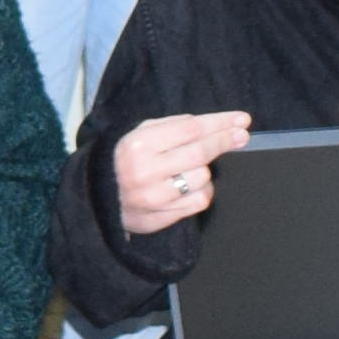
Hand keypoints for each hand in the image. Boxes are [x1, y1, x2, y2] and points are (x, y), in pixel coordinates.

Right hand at [108, 108, 253, 238]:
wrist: (96, 198)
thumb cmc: (125, 160)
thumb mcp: (139, 134)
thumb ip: (173, 127)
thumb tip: (214, 125)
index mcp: (138, 145)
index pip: (190, 129)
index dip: (220, 123)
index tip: (241, 120)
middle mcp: (145, 171)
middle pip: (199, 152)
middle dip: (225, 141)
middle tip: (242, 135)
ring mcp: (153, 197)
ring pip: (202, 178)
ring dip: (205, 170)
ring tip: (193, 167)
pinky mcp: (160, 218)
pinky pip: (199, 201)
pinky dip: (203, 191)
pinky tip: (193, 186)